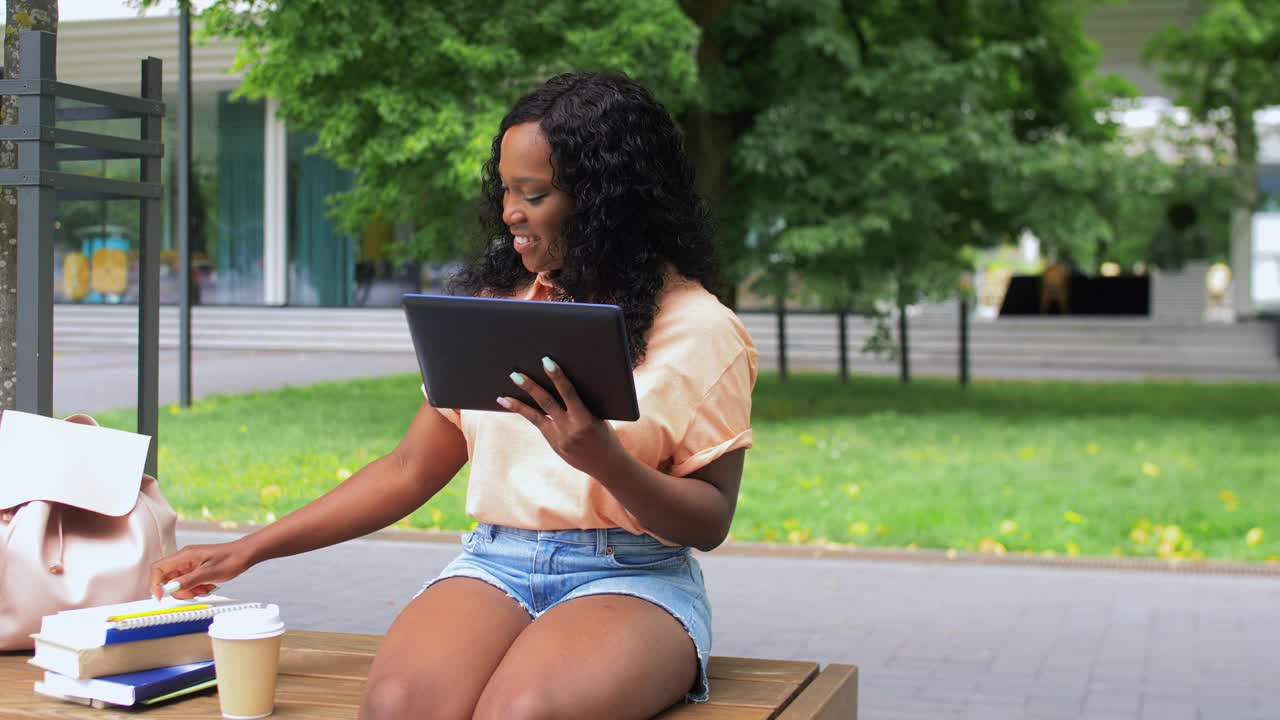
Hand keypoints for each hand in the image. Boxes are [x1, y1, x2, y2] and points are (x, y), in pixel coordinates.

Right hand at [149, 540, 254, 600]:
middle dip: (178, 590)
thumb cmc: (231, 559)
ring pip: (178, 582)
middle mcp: (184, 559)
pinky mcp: (196, 569)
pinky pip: (188, 582)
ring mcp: (190, 564)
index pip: (158, 569)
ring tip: (204, 589)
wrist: (245, 554)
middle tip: (193, 594)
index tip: (162, 597)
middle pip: (167, 579)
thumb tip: (170, 588)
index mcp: (184, 556)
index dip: (155, 584)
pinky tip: (207, 586)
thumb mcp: (209, 573)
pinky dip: (195, 588)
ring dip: (189, 590)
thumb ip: (188, 581)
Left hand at [498, 356, 628, 477]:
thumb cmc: (606, 435)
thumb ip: (581, 405)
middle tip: (514, 374)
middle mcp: (570, 429)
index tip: (546, 361)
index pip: (569, 393)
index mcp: (585, 420)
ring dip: (518, 405)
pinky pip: (538, 425)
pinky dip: (526, 414)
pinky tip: (513, 406)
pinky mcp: (554, 444)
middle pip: (546, 403)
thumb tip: (560, 385)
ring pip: (535, 417)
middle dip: (530, 387)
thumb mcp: (598, 418)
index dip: (558, 376)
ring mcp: (560, 438)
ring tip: (503, 396)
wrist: (607, 465)